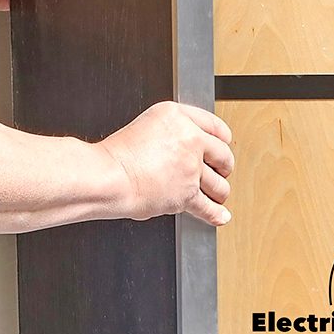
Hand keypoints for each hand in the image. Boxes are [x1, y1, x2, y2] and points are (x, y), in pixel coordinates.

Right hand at [99, 102, 233, 226]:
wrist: (108, 177)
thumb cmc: (117, 155)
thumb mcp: (147, 125)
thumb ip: (172, 132)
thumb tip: (187, 149)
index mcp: (178, 117)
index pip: (214, 126)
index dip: (223, 138)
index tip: (224, 144)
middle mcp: (189, 140)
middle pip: (223, 155)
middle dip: (224, 166)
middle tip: (221, 170)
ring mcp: (191, 168)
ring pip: (219, 184)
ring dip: (219, 191)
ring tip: (216, 194)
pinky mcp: (187, 194)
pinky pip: (209, 208)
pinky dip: (216, 214)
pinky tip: (221, 215)